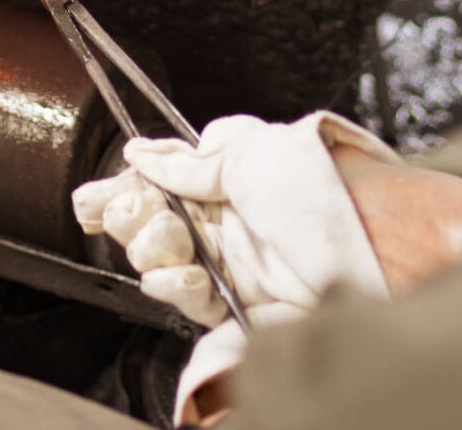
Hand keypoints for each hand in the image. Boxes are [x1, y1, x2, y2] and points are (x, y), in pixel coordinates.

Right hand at [73, 113, 461, 426]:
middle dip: (130, 218)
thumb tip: (140, 153)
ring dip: (151, 251)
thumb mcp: (249, 155)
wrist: (367, 252)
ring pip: (161, 262)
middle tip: (128, 213)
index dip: (123, 190)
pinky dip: (174, 286)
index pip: (160, 183)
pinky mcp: (238, 307)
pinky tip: (181, 276)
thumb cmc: (320, 193)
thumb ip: (188, 160)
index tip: (94, 197)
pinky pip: (187, 298)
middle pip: (152, 223)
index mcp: (229, 179)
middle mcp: (227, 222)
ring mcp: (231, 265)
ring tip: (165, 243)